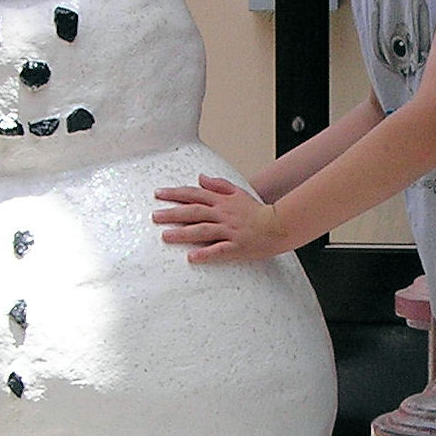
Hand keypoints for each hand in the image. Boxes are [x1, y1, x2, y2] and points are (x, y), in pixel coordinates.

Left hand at [152, 174, 287, 263]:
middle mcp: (223, 215)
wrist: (280, 225)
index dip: (175, 193)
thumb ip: (218, 185)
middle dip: (173, 213)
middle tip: (155, 216)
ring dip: (183, 233)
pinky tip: (191, 257)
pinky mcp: (237, 247)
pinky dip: (205, 254)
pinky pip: (219, 250)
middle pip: (194, 212)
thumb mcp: (238, 193)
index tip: (158, 194)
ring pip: (203, 230)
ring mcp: (230, 231)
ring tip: (165, 236)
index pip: (194, 194)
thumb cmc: (257, 211)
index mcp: (222, 201)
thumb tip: (200, 178)